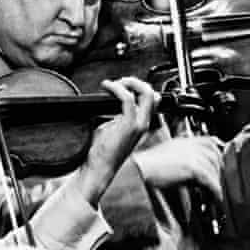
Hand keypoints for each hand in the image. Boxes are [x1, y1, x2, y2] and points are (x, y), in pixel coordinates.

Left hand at [71, 77, 156, 205]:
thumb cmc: (101, 152)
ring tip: (113, 84)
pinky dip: (117, 88)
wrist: (98, 168)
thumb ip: (115, 115)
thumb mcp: (109, 128)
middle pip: (151, 93)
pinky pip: (127, 99)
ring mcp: (138, 125)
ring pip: (145, 93)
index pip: (150, 99)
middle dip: (135, 81)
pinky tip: (107, 86)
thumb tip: (109, 101)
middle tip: (118, 82)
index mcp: (140, 124)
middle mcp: (143, 124)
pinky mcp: (129, 126)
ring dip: (128, 82)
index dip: (137, 86)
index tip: (121, 84)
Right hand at [133, 135, 223, 201]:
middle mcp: (190, 145)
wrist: (138, 170)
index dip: (217, 154)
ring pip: (215, 169)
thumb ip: (182, 157)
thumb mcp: (167, 155)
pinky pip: (211, 181)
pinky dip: (215, 191)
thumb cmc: (146, 166)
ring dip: (218, 182)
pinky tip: (215, 198)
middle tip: (220, 183)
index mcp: (184, 140)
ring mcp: (192, 155)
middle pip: (216, 155)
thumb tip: (194, 172)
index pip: (209, 142)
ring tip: (217, 194)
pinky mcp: (193, 168)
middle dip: (220, 170)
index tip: (220, 165)